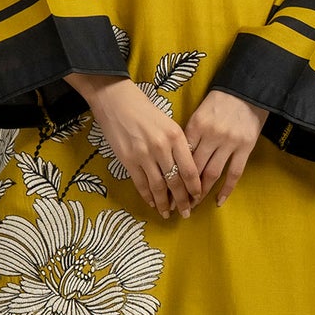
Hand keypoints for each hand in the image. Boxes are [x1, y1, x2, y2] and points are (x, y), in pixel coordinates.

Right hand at [67, 72, 201, 216]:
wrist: (116, 100)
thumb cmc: (144, 109)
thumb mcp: (168, 123)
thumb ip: (178, 145)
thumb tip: (185, 170)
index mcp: (176, 136)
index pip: (190, 170)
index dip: (195, 188)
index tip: (198, 197)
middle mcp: (162, 147)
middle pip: (176, 181)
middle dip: (182, 200)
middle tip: (186, 212)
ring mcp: (144, 155)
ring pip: (158, 186)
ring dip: (164, 203)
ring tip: (168, 213)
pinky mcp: (128, 160)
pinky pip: (140, 183)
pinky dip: (147, 196)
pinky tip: (152, 203)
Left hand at [180, 88, 267, 205]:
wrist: (247, 90)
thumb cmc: (220, 102)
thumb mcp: (199, 113)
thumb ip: (190, 134)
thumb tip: (177, 158)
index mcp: (196, 126)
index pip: (181, 156)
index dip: (172, 174)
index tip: (165, 189)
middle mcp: (211, 136)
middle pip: (193, 168)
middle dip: (183, 188)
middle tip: (175, 204)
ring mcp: (229, 143)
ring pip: (212, 173)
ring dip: (201, 192)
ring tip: (193, 205)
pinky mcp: (245, 147)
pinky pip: (234, 173)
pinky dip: (226, 189)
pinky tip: (218, 201)